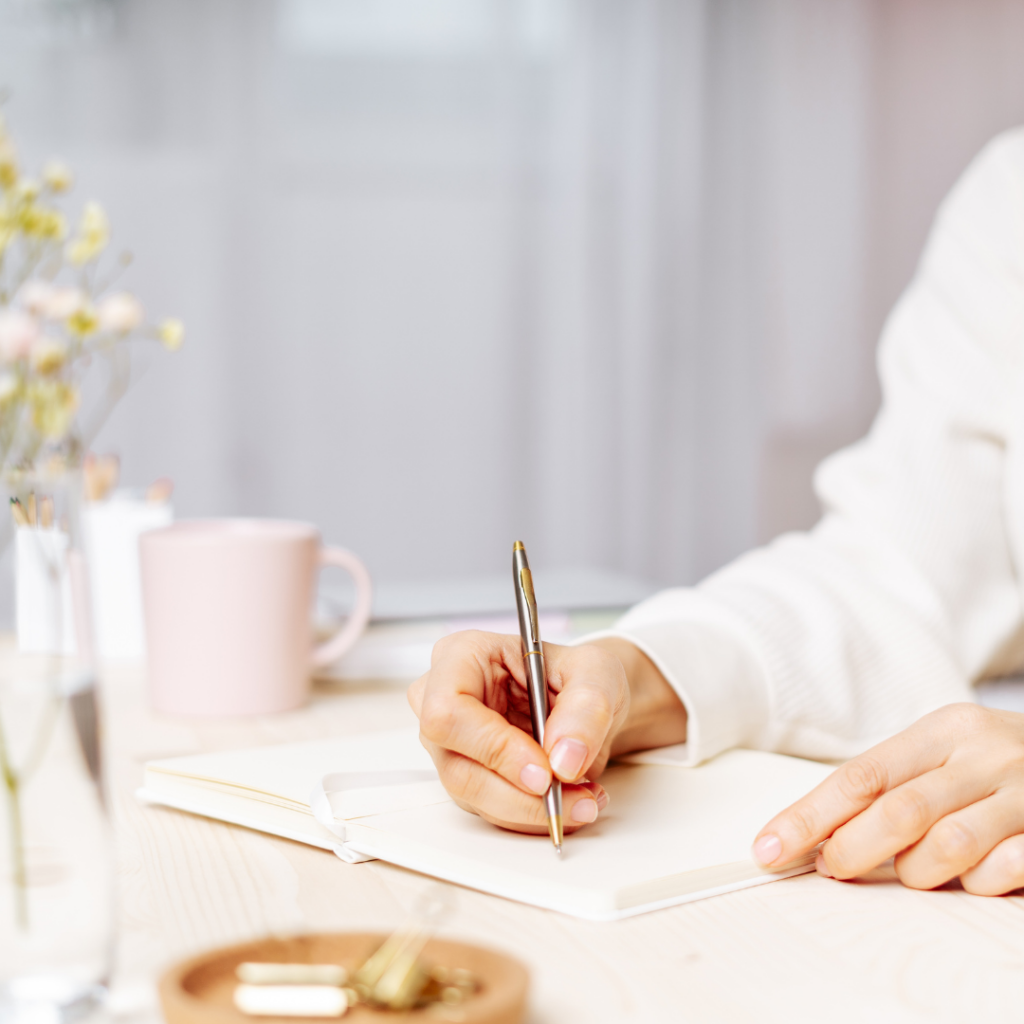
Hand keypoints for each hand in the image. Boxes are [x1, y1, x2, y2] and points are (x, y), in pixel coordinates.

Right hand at [407, 631, 686, 834]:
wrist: (587, 702)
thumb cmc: (579, 673)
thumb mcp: (597, 673)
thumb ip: (585, 710)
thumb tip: (564, 758)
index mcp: (461, 656)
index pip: (448, 711)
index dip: (492, 747)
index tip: (544, 771)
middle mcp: (442, 700)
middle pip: (456, 765)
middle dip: (521, 792)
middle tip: (574, 795)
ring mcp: (452, 744)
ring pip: (475, 796)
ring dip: (533, 809)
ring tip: (585, 799)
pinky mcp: (470, 777)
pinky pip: (494, 810)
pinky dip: (535, 814)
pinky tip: (572, 800)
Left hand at [752, 703, 1023, 894]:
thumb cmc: (998, 765)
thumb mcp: (947, 755)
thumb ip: (894, 786)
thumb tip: (818, 836)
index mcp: (943, 729)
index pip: (860, 775)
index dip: (809, 816)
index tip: (770, 848)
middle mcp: (984, 754)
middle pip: (898, 811)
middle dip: (852, 850)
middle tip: (831, 870)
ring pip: (948, 848)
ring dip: (917, 873)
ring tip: (914, 872)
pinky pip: (1002, 872)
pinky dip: (977, 884)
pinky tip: (975, 876)